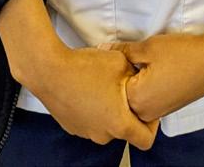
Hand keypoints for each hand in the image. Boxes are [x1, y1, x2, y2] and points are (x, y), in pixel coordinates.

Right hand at [30, 43, 159, 149]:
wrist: (50, 70)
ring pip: (107, 124)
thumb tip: (140, 78)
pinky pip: (91, 120)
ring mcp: (86, 132)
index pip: (146, 140)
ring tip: (103, 84)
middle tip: (124, 87)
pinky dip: (94, 108)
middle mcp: (103, 134)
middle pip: (125, 129)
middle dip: (128, 110)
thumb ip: (136, 75)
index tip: (149, 108)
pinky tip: (88, 87)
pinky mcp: (72, 126)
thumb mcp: (121, 62)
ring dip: (109, 108)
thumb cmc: (85, 68)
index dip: (153, 125)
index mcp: (119, 124)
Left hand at [117, 24, 203, 122]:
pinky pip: (149, 99)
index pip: (112, 86)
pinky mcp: (169, 107)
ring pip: (136, 97)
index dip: (115, 66)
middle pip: (123, 95)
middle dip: (125, 75)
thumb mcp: (148, 47)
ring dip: (137, 80)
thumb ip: (123, 51)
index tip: (123, 53)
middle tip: (136, 56)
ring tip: (148, 61)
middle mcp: (146, 113)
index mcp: (137, 100)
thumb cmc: (182, 54)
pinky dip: (148, 85)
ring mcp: (159, 112)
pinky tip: (157, 69)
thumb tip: (103, 50)